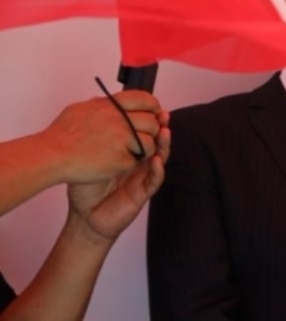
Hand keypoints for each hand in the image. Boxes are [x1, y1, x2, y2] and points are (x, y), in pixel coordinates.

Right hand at [43, 93, 162, 182]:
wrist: (52, 155)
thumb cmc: (61, 135)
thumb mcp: (80, 110)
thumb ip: (99, 105)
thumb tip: (108, 101)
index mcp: (109, 106)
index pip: (143, 99)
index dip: (153, 106)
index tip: (155, 112)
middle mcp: (119, 120)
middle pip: (152, 122)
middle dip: (152, 131)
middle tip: (142, 137)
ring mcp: (122, 140)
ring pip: (150, 143)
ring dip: (144, 149)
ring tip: (129, 152)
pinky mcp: (122, 159)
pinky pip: (138, 161)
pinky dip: (130, 163)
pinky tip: (116, 162)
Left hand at [65, 117, 170, 243]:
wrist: (84, 214)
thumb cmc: (85, 187)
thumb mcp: (88, 157)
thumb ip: (96, 139)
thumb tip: (98, 111)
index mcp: (124, 152)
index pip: (141, 133)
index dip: (148, 120)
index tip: (151, 105)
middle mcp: (136, 163)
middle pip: (155, 142)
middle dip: (160, 128)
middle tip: (162, 115)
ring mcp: (141, 177)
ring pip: (159, 159)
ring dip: (164, 146)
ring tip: (165, 132)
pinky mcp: (142, 193)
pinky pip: (154, 180)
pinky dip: (157, 170)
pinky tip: (156, 161)